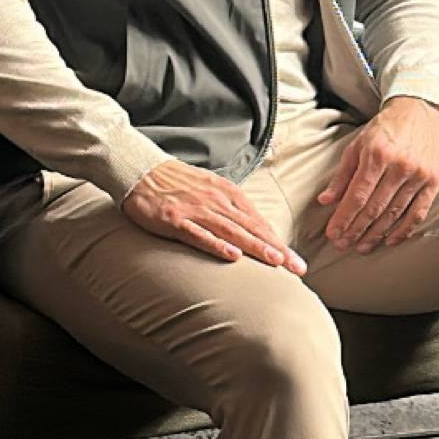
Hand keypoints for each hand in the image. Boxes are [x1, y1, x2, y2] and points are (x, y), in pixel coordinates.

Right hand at [121, 160, 306, 271]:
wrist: (140, 171)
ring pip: (232, 232)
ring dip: (256, 247)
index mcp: (228, 194)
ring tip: (276, 262)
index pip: (259, 222)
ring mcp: (196, 211)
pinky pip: (199, 234)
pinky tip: (232, 256)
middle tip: (297, 268)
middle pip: (252, 228)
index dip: (279, 242)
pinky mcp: (176, 220)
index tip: (296, 262)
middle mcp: (217, 201)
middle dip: (277, 249)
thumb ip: (231, 209)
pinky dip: (217, 245)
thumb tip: (254, 229)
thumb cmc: (177, 184)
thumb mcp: (210, 189)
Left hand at [318, 97, 438, 249]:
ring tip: (361, 247)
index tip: (333, 234)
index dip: (344, 218)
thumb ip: (342, 175)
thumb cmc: (383, 130)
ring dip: (376, 234)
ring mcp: (419, 175)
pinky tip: (389, 241)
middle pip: (375, 208)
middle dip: (356, 230)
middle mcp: (400, 166)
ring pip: (395, 213)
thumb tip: (325, 201)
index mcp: (377, 154)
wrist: (418, 113)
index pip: (358, 195)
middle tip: (342, 245)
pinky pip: (418, 213)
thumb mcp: (357, 146)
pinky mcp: (433, 181)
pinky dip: (404, 230)